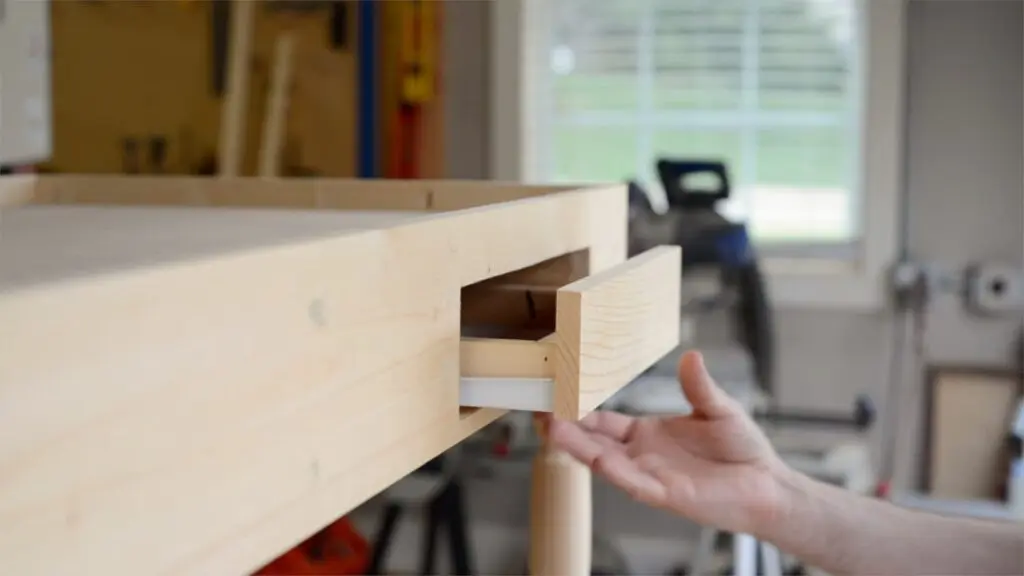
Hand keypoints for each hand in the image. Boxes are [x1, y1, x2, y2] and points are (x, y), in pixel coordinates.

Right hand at [545, 350, 789, 535]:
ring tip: (550, 429)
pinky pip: (633, 483)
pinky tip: (594, 457)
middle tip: (537, 409)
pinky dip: (613, 470)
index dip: (579, 410)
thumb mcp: (718, 408)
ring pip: (605, 462)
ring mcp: (650, 476)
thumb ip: (698, 386)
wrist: (768, 485)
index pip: (604, 422)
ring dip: (578, 448)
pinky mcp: (665, 495)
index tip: (556, 393)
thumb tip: (691, 355)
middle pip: (594, 441)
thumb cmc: (743, 449)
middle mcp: (641, 456)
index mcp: (648, 434)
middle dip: (565, 427)